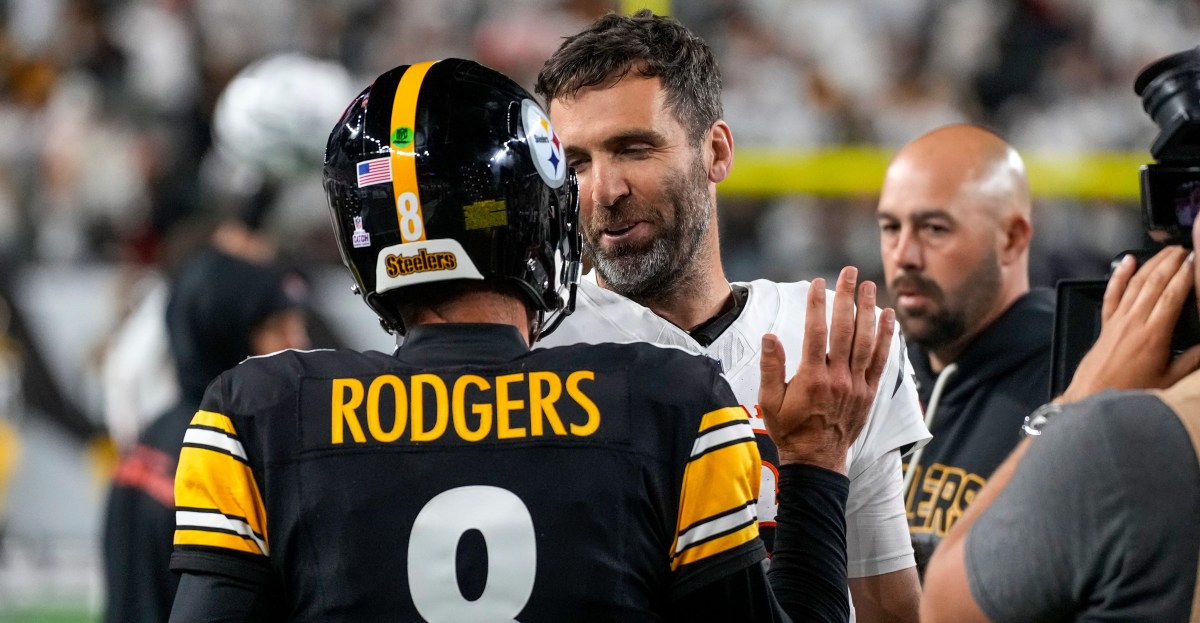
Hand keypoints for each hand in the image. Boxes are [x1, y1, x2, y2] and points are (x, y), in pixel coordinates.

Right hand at [758, 266, 894, 472]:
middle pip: (844, 330)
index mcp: (812, 378)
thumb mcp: (770, 401)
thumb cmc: (790, 429)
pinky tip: (889, 317)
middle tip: (849, 273)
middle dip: (846, 298)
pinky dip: (886, 337)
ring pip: (866, 341)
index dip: (816, 305)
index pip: (816, 332)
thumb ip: (771, 367)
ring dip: (868, 311)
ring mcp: (857, 385)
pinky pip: (881, 360)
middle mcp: (838, 378)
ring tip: (870, 287)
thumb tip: (770, 336)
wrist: (817, 460)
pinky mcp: (870, 392)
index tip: (817, 284)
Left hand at [1061, 246, 1199, 402]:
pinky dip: (1120, 275)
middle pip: (1155, 282)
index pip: (1173, 295)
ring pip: (1136, 283)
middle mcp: (1134, 321)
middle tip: (1185, 248)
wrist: (1092, 396)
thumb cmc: (1129, 391)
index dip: (1186, 274)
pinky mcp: (1106, 323)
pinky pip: (1112, 293)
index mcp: (1154, 334)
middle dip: (1171, 261)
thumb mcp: (1169, 380)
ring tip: (1166, 251)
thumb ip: (1192, 361)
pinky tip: (1127, 260)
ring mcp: (1118, 320)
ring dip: (1151, 263)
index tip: (1196, 260)